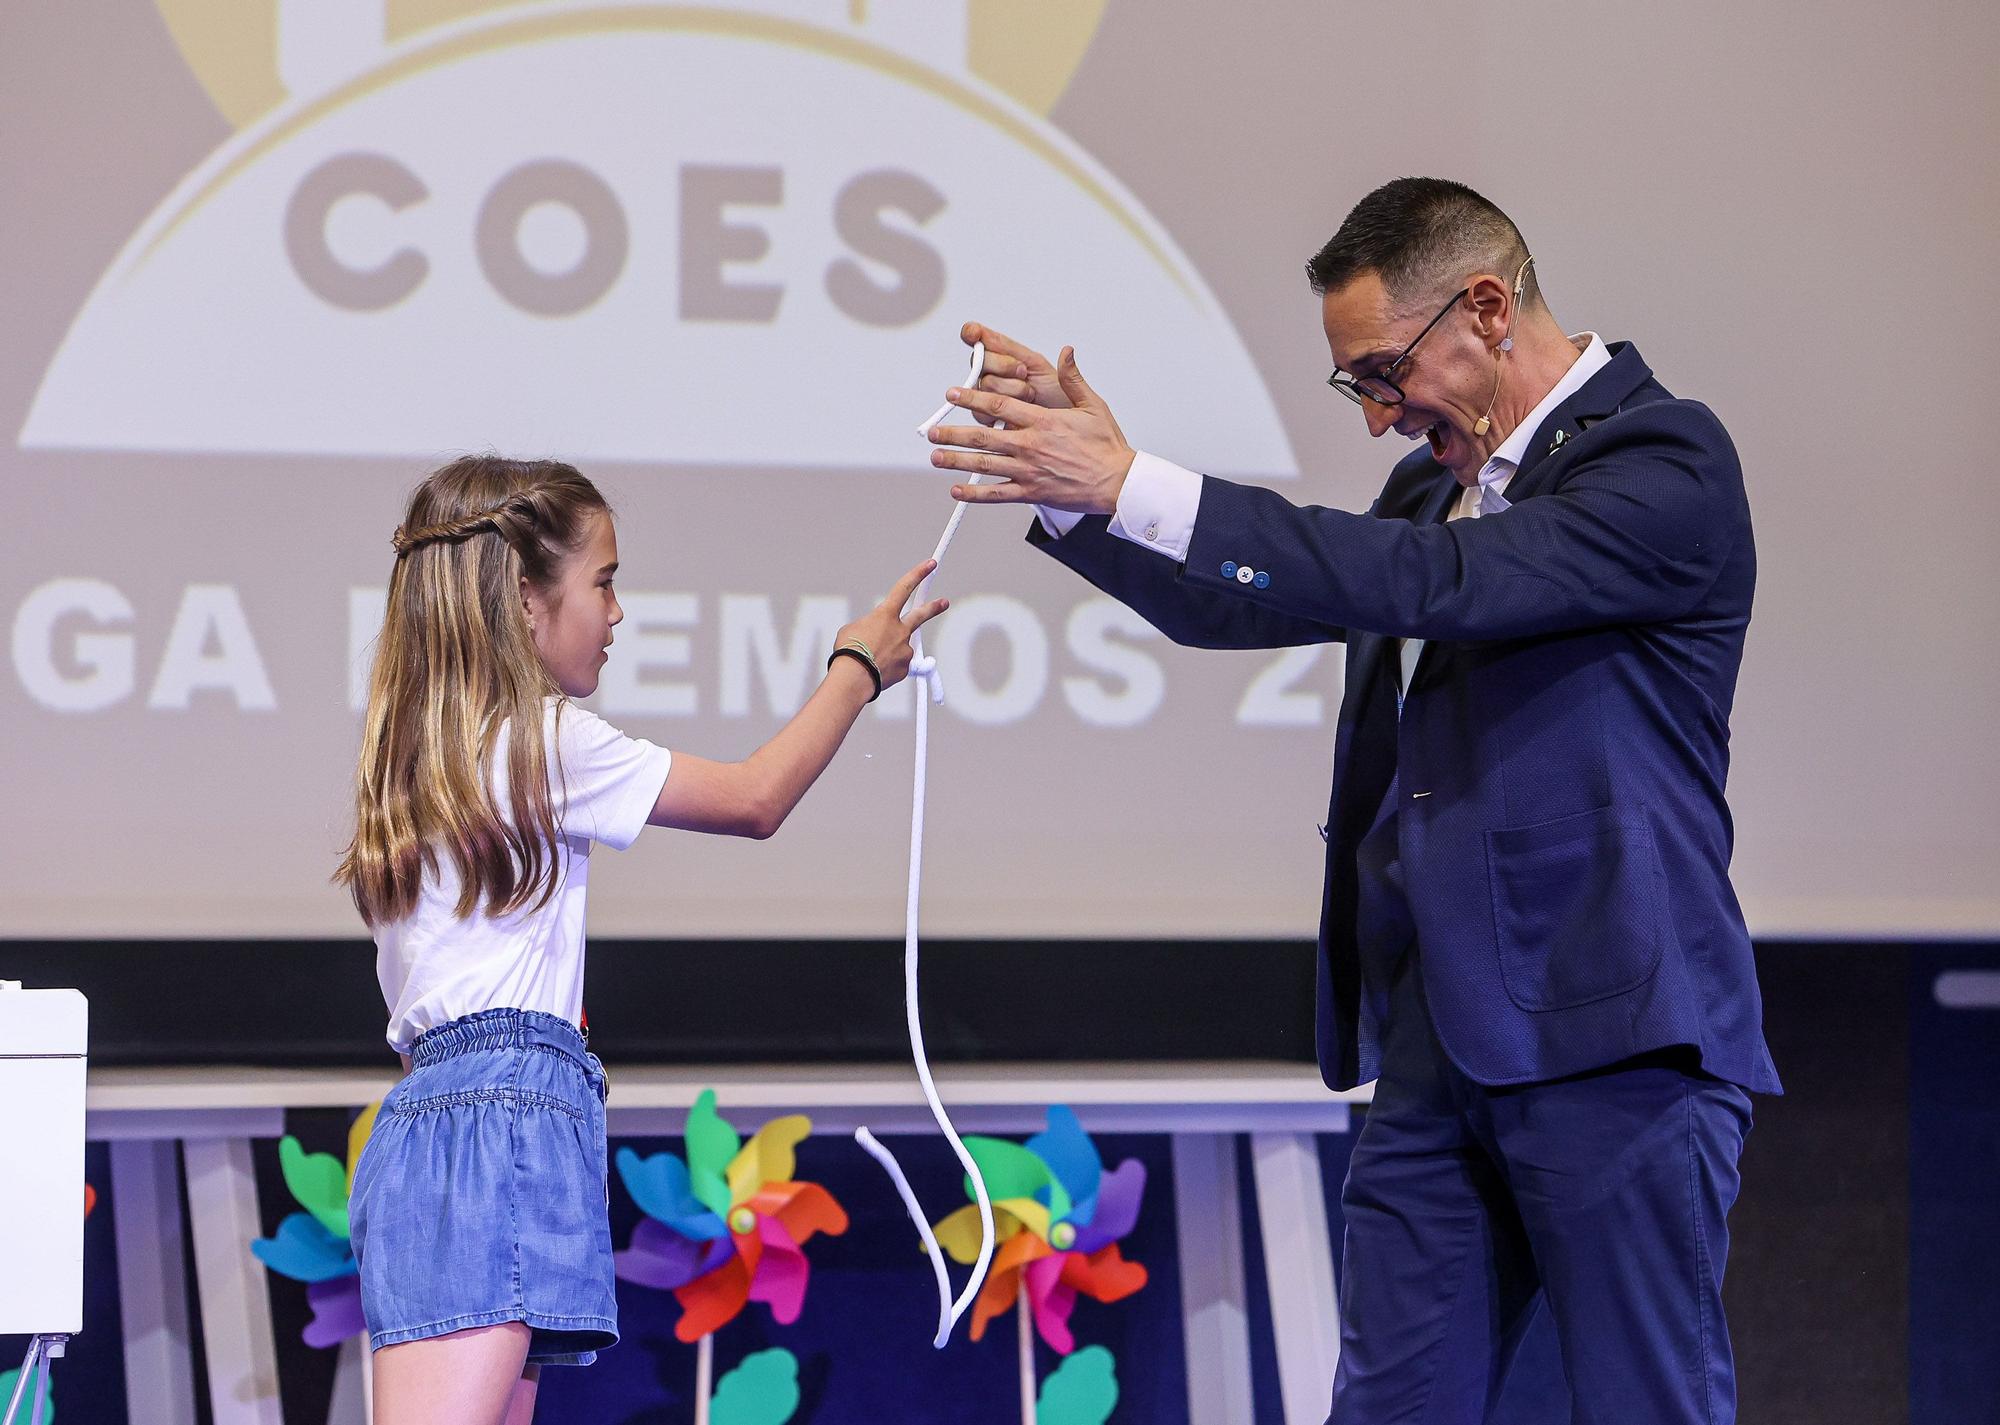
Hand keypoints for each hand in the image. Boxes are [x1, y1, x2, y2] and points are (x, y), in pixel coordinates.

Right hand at [836, 559, 949, 690]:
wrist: (854, 677)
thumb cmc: (848, 651)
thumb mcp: (852, 630)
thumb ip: (869, 627)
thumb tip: (877, 635)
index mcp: (884, 615)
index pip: (904, 588)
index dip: (918, 574)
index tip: (930, 565)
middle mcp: (900, 630)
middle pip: (920, 615)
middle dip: (933, 608)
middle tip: (944, 602)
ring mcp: (905, 648)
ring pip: (900, 647)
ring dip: (889, 652)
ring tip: (873, 661)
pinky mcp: (906, 667)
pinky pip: (897, 665)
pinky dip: (887, 667)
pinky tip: (876, 671)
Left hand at [925, 344, 1136, 512]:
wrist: (1118, 483)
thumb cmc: (1107, 445)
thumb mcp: (1093, 406)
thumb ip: (1074, 378)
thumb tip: (1066, 351)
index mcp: (1043, 421)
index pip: (1000, 404)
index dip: (973, 398)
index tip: (953, 393)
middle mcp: (1031, 445)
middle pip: (984, 435)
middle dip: (954, 432)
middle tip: (932, 430)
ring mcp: (1029, 471)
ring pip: (985, 464)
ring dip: (957, 460)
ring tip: (935, 456)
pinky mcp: (1032, 492)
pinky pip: (998, 494)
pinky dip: (975, 494)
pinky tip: (956, 490)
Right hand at [959, 321, 1068, 417]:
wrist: (1063, 423)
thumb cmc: (1054, 393)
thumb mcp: (1035, 363)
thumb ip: (1009, 347)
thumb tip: (987, 329)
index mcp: (1000, 354)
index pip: (976, 337)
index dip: (972, 333)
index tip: (974, 333)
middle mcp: (989, 372)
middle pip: (980, 361)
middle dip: (1005, 366)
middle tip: (1023, 373)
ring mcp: (985, 394)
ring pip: (984, 384)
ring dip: (1012, 390)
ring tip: (1029, 395)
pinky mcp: (986, 417)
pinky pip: (980, 411)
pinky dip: (1004, 409)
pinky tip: (1017, 408)